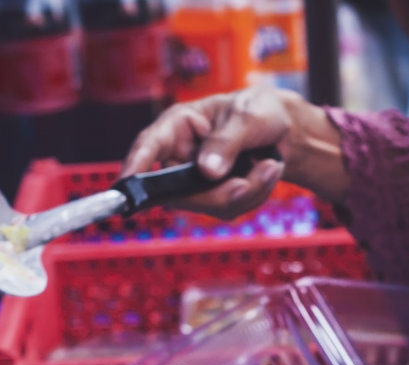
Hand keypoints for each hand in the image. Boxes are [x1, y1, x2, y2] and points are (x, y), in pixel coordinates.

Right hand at [123, 87, 293, 217]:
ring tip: (270, 165)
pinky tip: (266, 172)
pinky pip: (230, 209)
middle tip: (249, 183)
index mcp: (179, 126)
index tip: (125, 184)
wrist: (283, 129)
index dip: (135, 165)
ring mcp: (195, 180)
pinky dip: (255, 195)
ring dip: (247, 191)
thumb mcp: (247, 117)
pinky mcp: (213, 197)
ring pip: (210, 205)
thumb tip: (206, 171)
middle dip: (220, 193)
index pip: (149, 145)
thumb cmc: (259, 111)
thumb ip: (227, 142)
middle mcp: (180, 156)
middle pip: (180, 191)